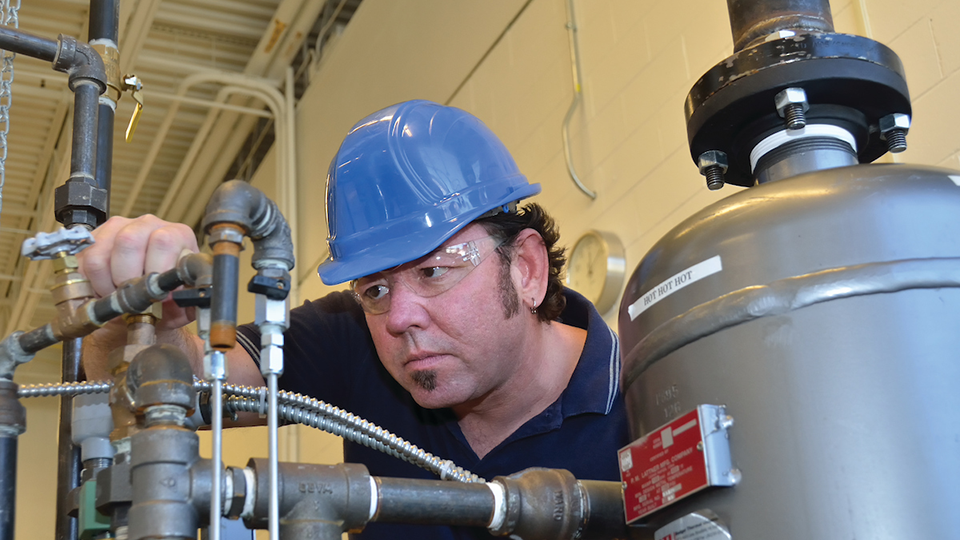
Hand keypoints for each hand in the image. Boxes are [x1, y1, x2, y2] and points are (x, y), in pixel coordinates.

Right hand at [77, 214, 199, 331]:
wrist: (149, 300)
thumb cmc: (170, 298)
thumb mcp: (187, 301)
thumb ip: (191, 298)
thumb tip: (188, 298)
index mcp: (177, 234)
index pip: (163, 241)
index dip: (156, 272)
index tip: (157, 294)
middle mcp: (147, 224)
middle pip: (127, 242)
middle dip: (127, 279)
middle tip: (133, 297)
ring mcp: (118, 227)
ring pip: (100, 255)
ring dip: (106, 285)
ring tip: (119, 295)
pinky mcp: (93, 238)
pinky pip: (82, 262)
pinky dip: (89, 283)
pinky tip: (104, 290)